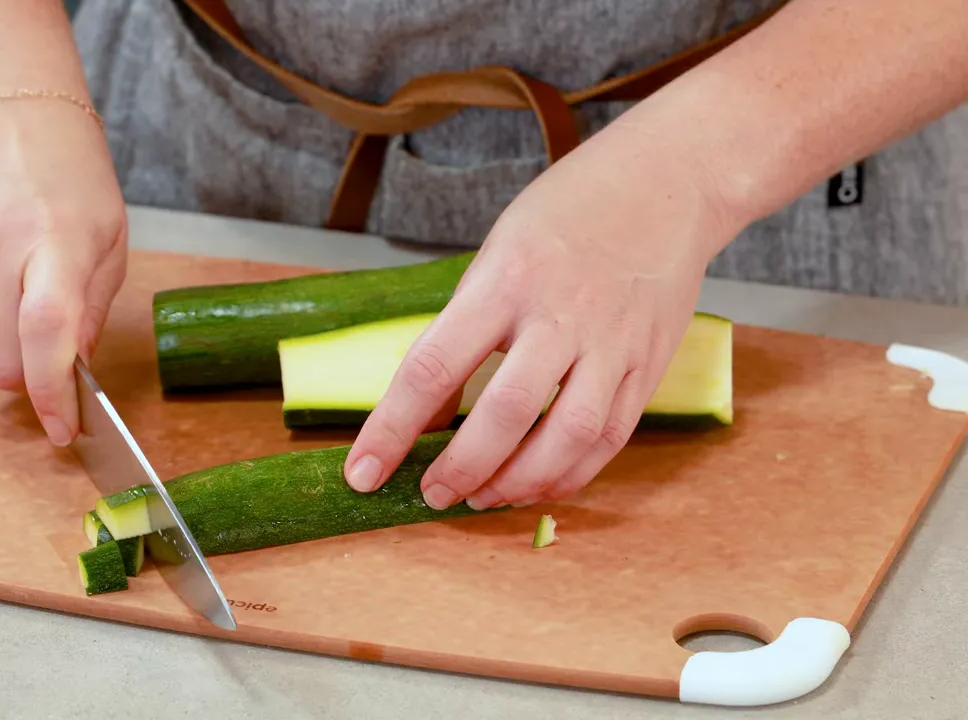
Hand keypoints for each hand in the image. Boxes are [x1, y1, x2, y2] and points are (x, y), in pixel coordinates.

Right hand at [0, 94, 128, 445]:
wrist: (5, 108)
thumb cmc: (69, 175)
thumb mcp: (107, 238)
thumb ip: (90, 311)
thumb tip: (73, 373)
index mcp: (51, 239)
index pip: (46, 334)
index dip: (53, 393)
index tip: (61, 428)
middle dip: (26, 376)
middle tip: (47, 356)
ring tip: (18, 305)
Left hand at [343, 121, 738, 507]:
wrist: (667, 182)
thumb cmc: (566, 215)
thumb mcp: (497, 254)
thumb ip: (464, 328)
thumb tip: (429, 412)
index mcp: (506, 279)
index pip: (434, 367)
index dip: (392, 429)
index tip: (362, 472)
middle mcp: (561, 314)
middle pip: (504, 414)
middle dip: (460, 469)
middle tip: (432, 494)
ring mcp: (613, 343)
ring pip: (566, 437)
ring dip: (518, 482)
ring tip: (482, 498)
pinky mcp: (650, 364)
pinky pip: (609, 437)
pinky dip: (569, 473)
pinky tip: (535, 486)